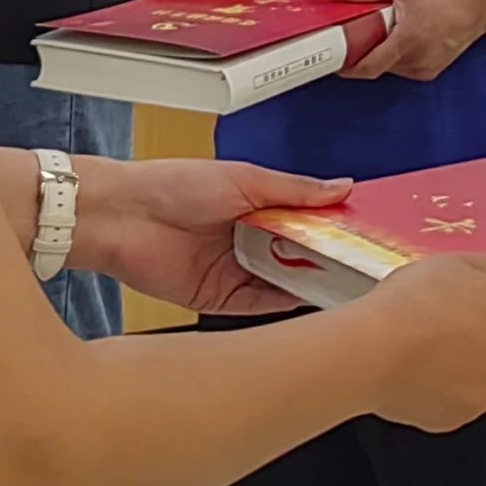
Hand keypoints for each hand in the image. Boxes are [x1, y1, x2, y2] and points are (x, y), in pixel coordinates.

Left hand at [71, 158, 346, 319]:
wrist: (121, 216)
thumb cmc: (171, 185)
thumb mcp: (245, 179)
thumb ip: (295, 190)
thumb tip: (341, 188)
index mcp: (256, 208)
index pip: (307, 222)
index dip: (334, 230)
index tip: (364, 238)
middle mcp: (248, 241)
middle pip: (299, 256)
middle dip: (327, 262)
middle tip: (362, 269)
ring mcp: (235, 271)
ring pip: (283, 283)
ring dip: (309, 286)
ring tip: (343, 289)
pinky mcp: (218, 298)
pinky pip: (258, 306)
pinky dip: (282, 306)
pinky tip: (306, 303)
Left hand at [333, 0, 485, 82]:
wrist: (484, 2)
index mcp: (408, 39)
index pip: (368, 66)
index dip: (345, 66)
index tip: (331, 57)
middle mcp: (417, 59)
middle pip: (376, 65)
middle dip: (363, 49)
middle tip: (359, 29)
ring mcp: (426, 67)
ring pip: (389, 67)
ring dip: (381, 51)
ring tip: (388, 27)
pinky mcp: (432, 70)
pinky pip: (403, 66)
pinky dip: (397, 54)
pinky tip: (403, 34)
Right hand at [351, 257, 485, 429]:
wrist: (372, 349)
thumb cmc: (412, 304)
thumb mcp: (458, 264)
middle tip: (456, 327)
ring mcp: (479, 396)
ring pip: (480, 385)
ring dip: (463, 371)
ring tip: (426, 346)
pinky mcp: (450, 419)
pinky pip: (450, 405)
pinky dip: (437, 392)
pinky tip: (413, 368)